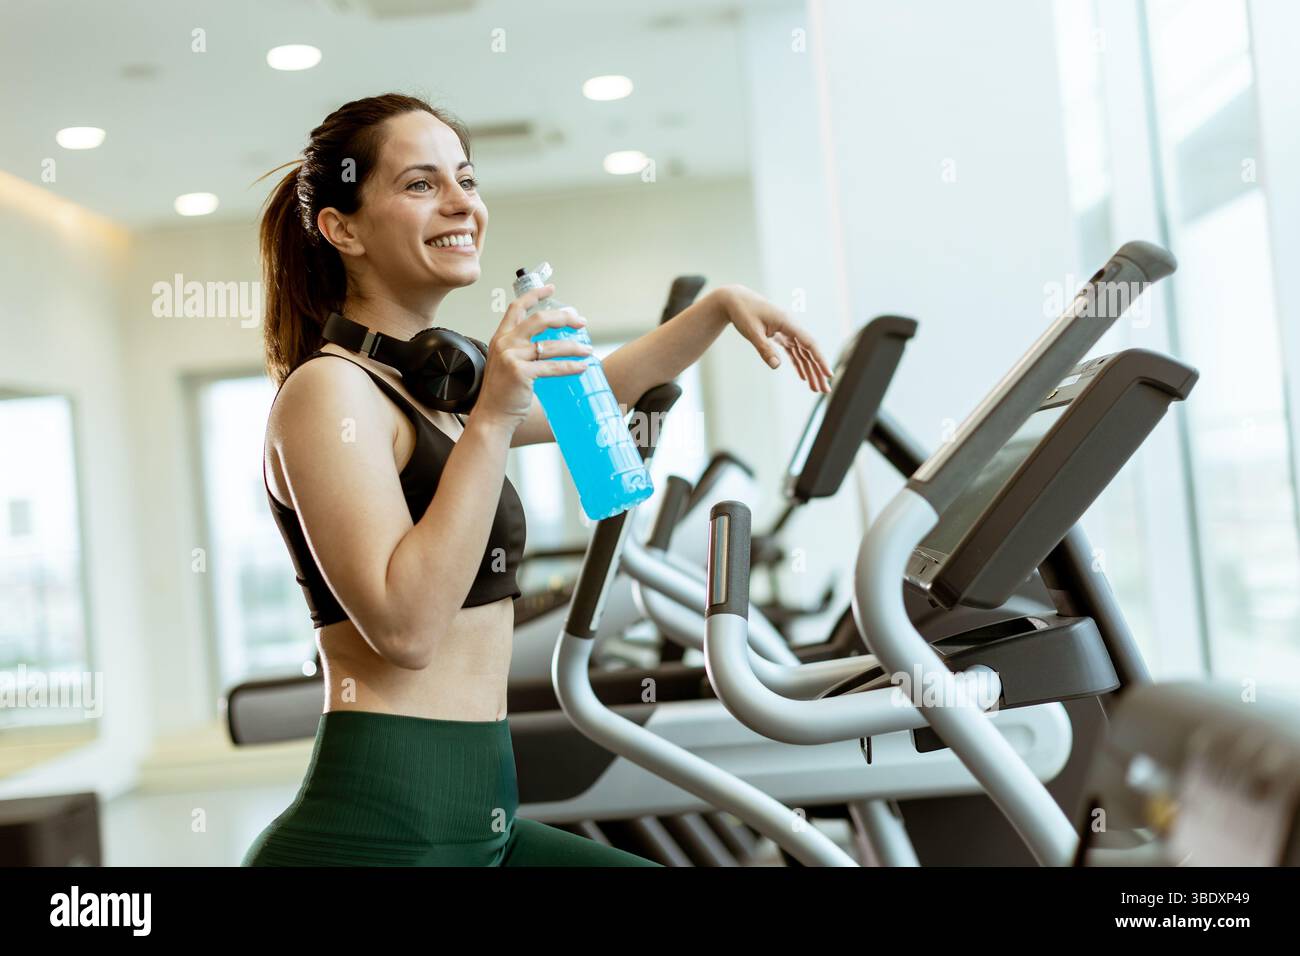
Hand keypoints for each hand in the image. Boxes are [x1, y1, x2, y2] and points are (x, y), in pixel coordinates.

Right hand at [470, 284, 592, 430]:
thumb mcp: (507, 363)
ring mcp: (512, 357)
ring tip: (588, 349)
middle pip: (539, 319)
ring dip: (573, 346)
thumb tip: (552, 343)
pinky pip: (552, 366)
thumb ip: (522, 349)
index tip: (552, 288)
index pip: (517, 307)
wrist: (492, 416)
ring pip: (550, 345)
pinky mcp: (521, 373)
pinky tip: (582, 366)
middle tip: (580, 321)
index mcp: (501, 337)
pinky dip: (570, 366)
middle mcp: (505, 343)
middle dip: (564, 317)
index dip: (535, 295)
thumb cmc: (502, 393)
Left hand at [715, 285, 832, 392]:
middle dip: (818, 371)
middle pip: (809, 352)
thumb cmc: (743, 313)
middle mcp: (791, 327)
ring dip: (810, 371)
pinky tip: (804, 377)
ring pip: (803, 354)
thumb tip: (776, 366)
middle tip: (825, 390)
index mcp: (787, 323)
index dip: (820, 360)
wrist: (735, 300)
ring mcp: (786, 331)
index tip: (828, 374)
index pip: (809, 344)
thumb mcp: (752, 331)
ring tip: (816, 389)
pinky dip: (799, 365)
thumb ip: (764, 348)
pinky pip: (793, 352)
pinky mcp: (780, 335)